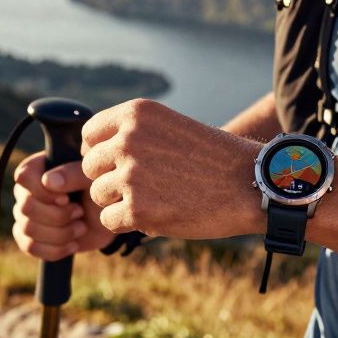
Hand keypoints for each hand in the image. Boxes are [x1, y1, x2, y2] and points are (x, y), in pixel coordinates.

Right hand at [10, 152, 115, 258]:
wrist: (108, 219)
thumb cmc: (100, 190)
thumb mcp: (92, 178)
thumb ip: (72, 174)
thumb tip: (47, 181)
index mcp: (38, 168)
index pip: (24, 177)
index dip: (43, 192)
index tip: (66, 198)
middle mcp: (26, 190)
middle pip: (25, 207)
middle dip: (58, 216)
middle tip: (80, 212)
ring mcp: (25, 214)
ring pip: (27, 229)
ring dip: (60, 233)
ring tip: (81, 228)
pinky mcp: (30, 236)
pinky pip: (29, 247)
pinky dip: (54, 249)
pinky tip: (72, 244)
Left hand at [80, 99, 260, 237]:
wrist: (249, 184)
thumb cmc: (213, 158)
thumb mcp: (171, 128)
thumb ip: (132, 136)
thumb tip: (87, 154)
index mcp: (136, 114)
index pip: (90, 135)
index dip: (101, 153)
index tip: (121, 165)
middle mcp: (128, 139)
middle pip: (90, 167)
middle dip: (111, 180)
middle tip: (145, 187)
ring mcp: (131, 175)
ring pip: (98, 195)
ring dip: (120, 202)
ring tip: (155, 200)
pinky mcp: (137, 209)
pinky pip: (109, 220)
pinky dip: (128, 223)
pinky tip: (156, 215)